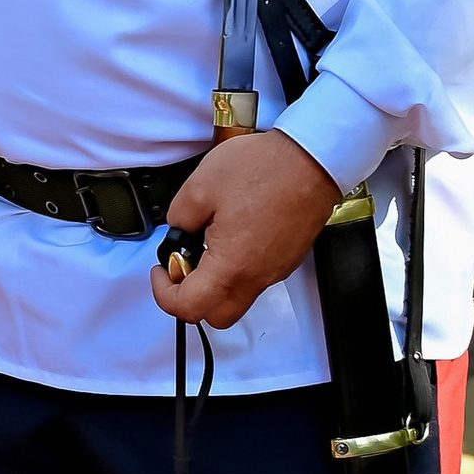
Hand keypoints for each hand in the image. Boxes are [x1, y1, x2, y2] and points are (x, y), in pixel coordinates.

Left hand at [150, 128, 341, 327]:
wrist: (312, 158)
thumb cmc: (265, 169)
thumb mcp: (200, 186)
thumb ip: (179, 217)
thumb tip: (178, 230)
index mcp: (231, 266)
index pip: (189, 307)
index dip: (164, 294)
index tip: (161, 271)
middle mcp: (257, 276)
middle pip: (217, 316)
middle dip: (192, 298)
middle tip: (183, 265)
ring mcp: (276, 270)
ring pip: (239, 297)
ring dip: (216, 283)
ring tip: (207, 244)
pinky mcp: (288, 258)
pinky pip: (257, 277)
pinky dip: (237, 268)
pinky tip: (232, 235)